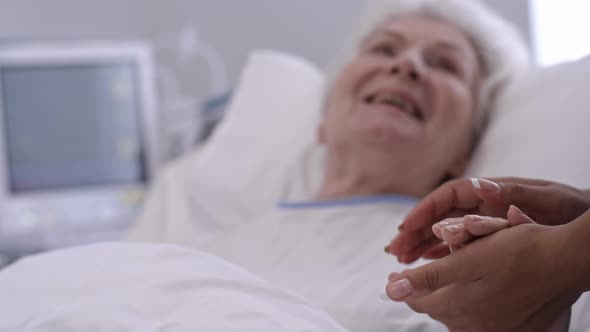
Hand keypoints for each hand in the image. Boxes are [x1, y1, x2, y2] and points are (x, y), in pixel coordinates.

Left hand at [385, 209, 584, 331]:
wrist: (565, 262)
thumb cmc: (518, 251)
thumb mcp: (469, 256)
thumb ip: (429, 276)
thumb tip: (392, 290)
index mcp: (459, 304)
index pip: (418, 301)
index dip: (403, 287)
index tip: (393, 275)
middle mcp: (473, 324)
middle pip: (437, 311)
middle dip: (423, 294)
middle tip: (412, 278)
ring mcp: (494, 330)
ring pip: (456, 319)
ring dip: (445, 302)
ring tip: (440, 286)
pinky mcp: (513, 330)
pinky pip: (479, 324)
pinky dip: (468, 311)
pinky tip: (472, 298)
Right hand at [387, 177, 589, 262]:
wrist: (583, 221)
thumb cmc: (569, 207)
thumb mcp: (546, 198)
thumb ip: (514, 193)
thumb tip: (483, 186)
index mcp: (490, 191)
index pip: (448, 196)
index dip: (424, 210)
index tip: (406, 226)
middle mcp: (481, 206)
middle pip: (439, 216)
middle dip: (415, 231)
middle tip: (394, 249)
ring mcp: (483, 223)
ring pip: (443, 232)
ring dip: (421, 244)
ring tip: (401, 258)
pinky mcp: (488, 239)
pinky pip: (457, 246)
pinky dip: (439, 254)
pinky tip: (424, 263)